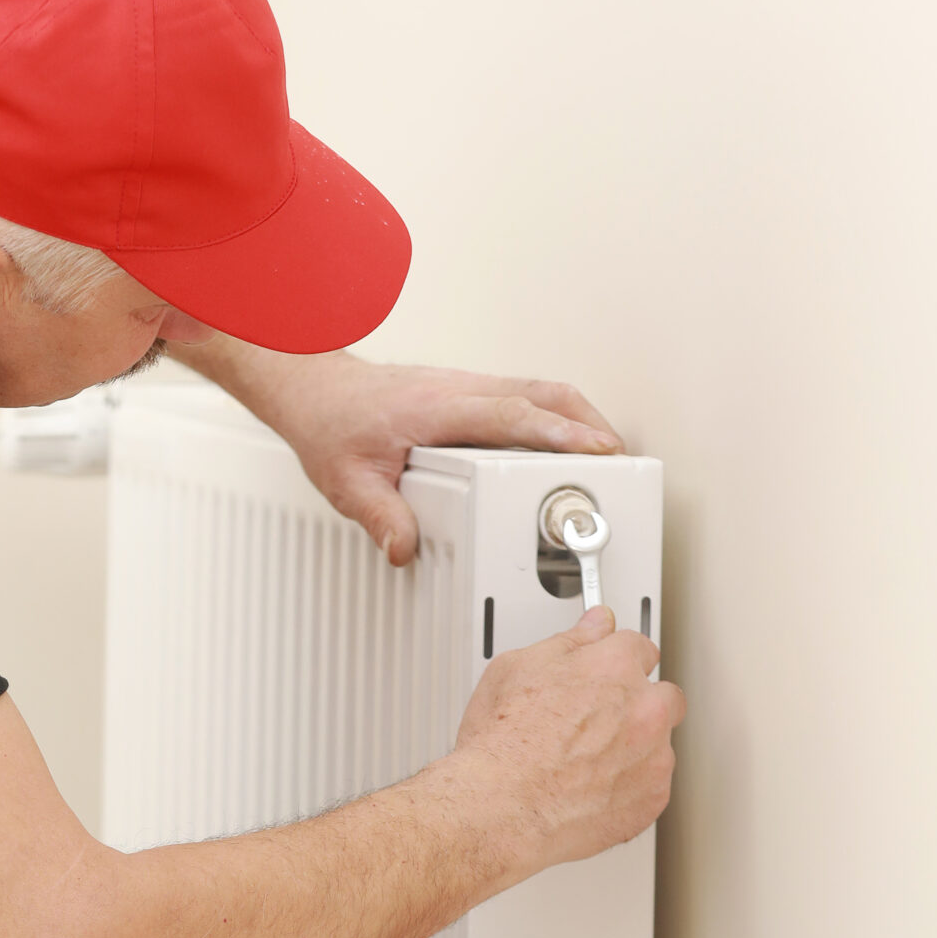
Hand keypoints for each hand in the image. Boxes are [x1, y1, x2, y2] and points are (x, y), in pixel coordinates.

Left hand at [174, 337, 622, 563]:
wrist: (314, 390)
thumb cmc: (331, 426)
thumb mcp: (346, 481)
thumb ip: (379, 517)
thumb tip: (404, 549)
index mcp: (436, 408)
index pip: (511, 416)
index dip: (557, 433)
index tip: (595, 451)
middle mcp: (459, 390)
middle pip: (542, 395)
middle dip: (588, 424)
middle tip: (623, 461)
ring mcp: (468, 388)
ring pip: (540, 391)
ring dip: (579, 417)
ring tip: (609, 456)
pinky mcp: (470, 394)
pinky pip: (526, 397)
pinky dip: (557, 415)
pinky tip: (568, 443)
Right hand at [453, 604, 682, 871]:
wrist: (503, 808)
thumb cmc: (503, 745)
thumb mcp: (517, 668)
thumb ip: (568, 641)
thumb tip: (592, 625)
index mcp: (615, 667)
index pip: (639, 647)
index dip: (619, 661)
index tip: (611, 670)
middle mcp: (644, 708)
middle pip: (664, 695)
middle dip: (641, 704)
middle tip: (603, 720)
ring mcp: (653, 756)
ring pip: (660, 744)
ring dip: (637, 748)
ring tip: (590, 762)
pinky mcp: (653, 799)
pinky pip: (653, 786)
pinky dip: (632, 787)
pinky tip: (595, 788)